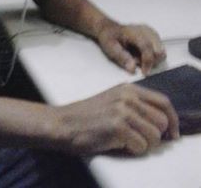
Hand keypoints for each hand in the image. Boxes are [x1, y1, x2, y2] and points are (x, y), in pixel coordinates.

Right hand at [55, 83, 179, 155]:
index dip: (173, 120)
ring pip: (155, 136)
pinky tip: (118, 144)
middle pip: (162, 121)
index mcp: (129, 89)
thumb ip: (136, 104)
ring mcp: (123, 111)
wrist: (65, 122)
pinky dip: (133, 150)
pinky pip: (141, 146)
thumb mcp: (114, 100)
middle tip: (141, 140)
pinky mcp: (118, 127)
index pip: (163, 102)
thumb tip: (163, 122)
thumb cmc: (89, 115)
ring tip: (127, 141)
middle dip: (156, 136)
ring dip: (144, 145)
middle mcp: (128, 97)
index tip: (172, 133)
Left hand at [96, 20, 165, 74]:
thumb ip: (121, 58)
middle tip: (137, 62)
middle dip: (151, 61)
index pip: (147, 47)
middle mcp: (145, 30)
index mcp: (134, 32)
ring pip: (161, 51)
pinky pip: (159, 50)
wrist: (109, 29)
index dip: (148, 61)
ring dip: (152, 59)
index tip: (144, 72)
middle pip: (159, 50)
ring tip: (138, 57)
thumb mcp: (110, 48)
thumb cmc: (109, 37)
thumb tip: (132, 69)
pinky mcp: (153, 36)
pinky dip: (153, 56)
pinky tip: (141, 54)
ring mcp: (151, 32)